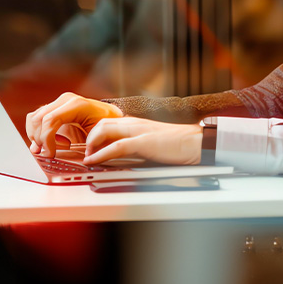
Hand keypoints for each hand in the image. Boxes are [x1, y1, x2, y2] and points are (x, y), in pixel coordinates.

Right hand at [26, 92, 122, 156]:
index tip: (49, 153)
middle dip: (39, 139)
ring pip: (35, 117)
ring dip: (36, 135)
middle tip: (47, 153)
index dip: (46, 138)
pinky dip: (37, 131)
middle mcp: (66, 100)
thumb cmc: (108, 126)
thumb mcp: (100, 137)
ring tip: (48, 147)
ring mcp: (60, 102)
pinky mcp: (55, 107)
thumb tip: (73, 158)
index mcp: (77, 105)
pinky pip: (37, 117)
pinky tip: (48, 141)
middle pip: (39, 119)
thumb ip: (85, 146)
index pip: (51, 119)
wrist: (111, 116)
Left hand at [82, 117, 201, 165]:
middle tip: (86, 152)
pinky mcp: (143, 142)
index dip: (95, 134)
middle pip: (102, 123)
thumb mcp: (153, 143)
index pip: (108, 122)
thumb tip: (123, 158)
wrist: (196, 143)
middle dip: (89, 137)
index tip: (88, 147)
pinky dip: (100, 154)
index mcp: (137, 123)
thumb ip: (138, 146)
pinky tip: (93, 161)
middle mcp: (135, 123)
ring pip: (104, 130)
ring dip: (92, 144)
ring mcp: (138, 131)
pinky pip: (116, 146)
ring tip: (88, 157)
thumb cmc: (179, 145)